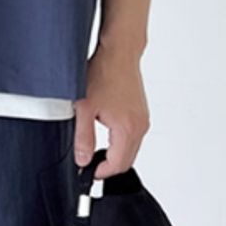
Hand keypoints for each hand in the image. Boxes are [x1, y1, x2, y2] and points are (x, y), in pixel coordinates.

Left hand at [72, 47, 150, 180]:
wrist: (118, 53)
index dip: (101, 173)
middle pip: (127, 161)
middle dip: (108, 166)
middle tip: (90, 164)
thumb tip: (82, 160)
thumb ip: (83, 138)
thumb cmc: (103, 73)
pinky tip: (106, 134)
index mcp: (127, 129)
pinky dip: (121, 142)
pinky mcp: (142, 112)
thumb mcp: (84, 108)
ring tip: (95, 149)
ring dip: (115, 154)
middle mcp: (140, 126)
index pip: (117, 165)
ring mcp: (143, 119)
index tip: (88, 172)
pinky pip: (134, 136)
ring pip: (131, 149)